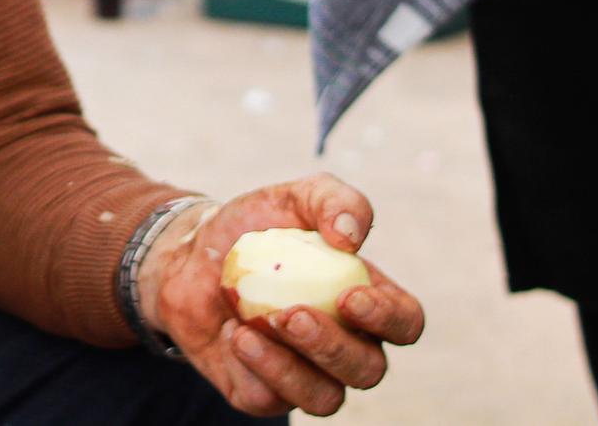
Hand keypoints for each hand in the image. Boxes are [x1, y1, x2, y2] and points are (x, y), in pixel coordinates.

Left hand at [136, 175, 423, 417]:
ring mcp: (308, 375)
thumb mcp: (294, 197)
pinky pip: (270, 401)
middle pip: (368, 370)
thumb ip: (334, 201)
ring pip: (325, 399)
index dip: (387, 318)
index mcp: (368, 302)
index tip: (350, 297)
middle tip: (291, 314)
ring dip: (291, 368)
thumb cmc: (256, 227)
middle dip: (332, 347)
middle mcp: (347, 346)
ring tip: (249, 327)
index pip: (404, 323)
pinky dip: (252, 369)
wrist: (192, 255)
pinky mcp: (265, 394)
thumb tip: (351, 237)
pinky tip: (232, 335)